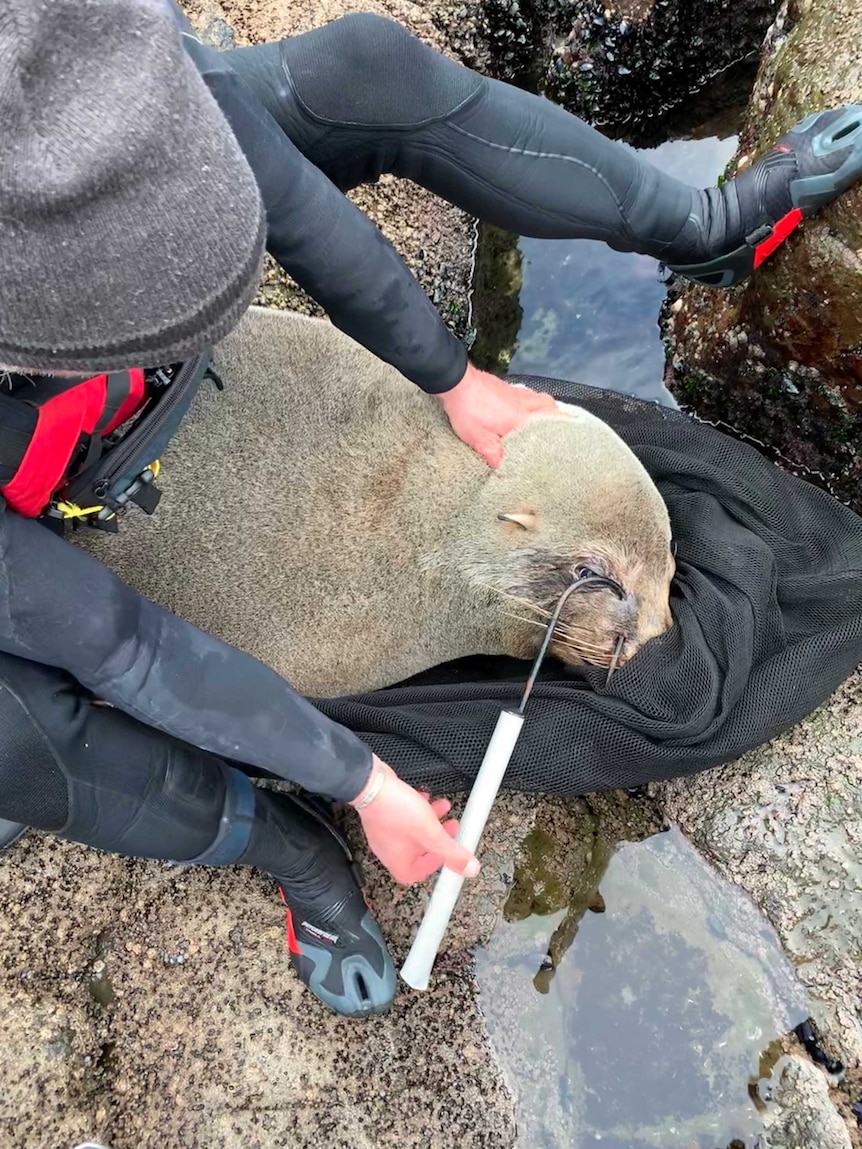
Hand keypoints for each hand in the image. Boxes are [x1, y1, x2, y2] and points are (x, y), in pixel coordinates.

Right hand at [349, 756, 480, 885]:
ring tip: (443, 807)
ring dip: (431, 820)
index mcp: (397, 859)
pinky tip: (426, 797)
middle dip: (437, 838)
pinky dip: (419, 808)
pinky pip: (405, 815)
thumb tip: (469, 869)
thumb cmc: (394, 810)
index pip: (415, 875)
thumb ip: (451, 852)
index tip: (445, 854)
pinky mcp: (384, 812)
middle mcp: (388, 847)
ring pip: (413, 830)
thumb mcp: (431, 833)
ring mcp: (384, 829)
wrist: (372, 784)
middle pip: (417, 851)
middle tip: (450, 829)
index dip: (433, 866)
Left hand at [437, 361, 559, 467]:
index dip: (564, 425)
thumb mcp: (479, 440)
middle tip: (557, 425)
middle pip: (549, 404)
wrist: (455, 382)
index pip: (551, 419)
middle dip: (556, 414)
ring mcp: (513, 392)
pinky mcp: (502, 386)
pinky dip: (526, 401)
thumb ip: (494, 455)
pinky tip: (516, 410)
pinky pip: (523, 394)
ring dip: (542, 406)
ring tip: (539, 418)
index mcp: (522, 417)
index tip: (573, 432)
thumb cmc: (469, 411)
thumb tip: (502, 467)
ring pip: (537, 397)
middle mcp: (523, 402)